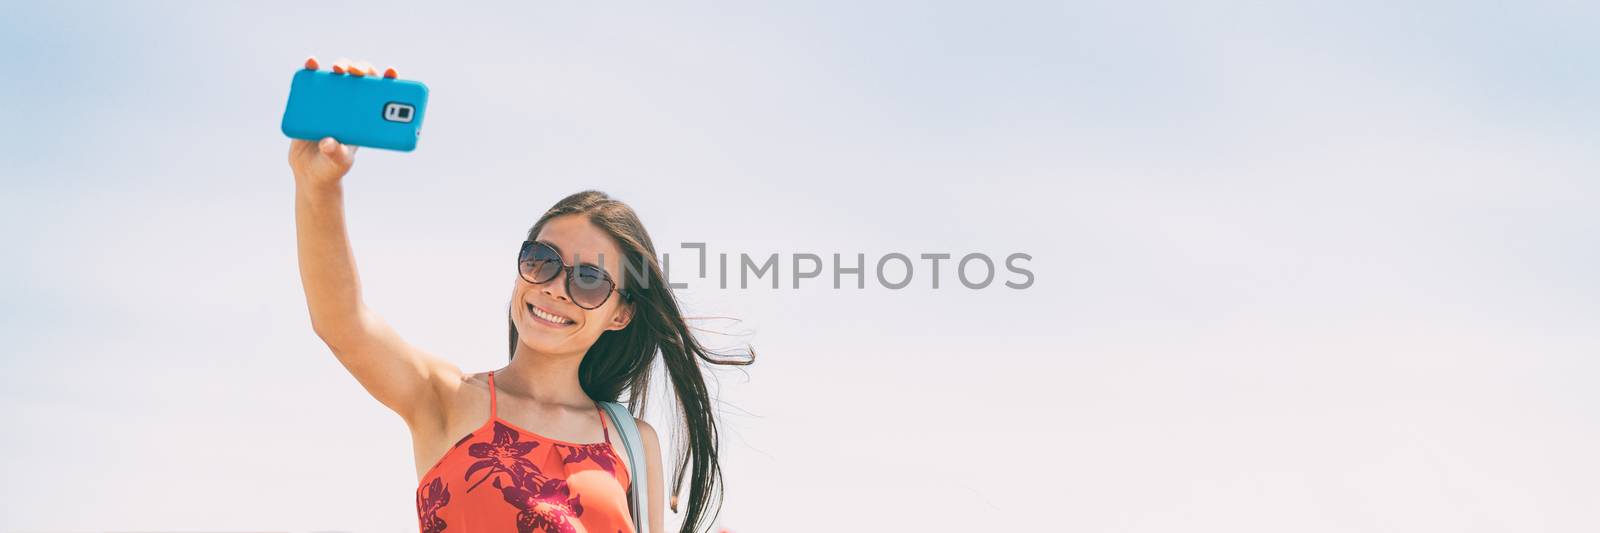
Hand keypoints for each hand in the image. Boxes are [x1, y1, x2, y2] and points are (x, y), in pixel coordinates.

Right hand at [285, 56, 396, 187]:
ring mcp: (332, 102)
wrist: (309, 171)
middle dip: (361, 69)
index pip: (382, 96)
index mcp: (366, 120)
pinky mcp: (312, 102)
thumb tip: (328, 142)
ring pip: (339, 76)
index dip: (389, 81)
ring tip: (337, 68)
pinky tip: (311, 64)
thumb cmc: (332, 167)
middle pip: (360, 79)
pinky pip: (313, 82)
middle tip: (355, 72)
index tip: (392, 72)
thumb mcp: (338, 162)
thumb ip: (335, 153)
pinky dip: (312, 70)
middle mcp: (351, 106)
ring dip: (341, 65)